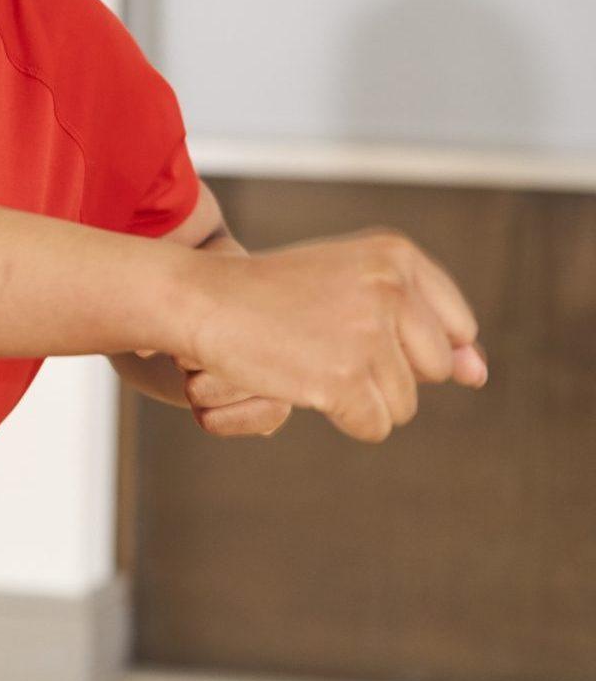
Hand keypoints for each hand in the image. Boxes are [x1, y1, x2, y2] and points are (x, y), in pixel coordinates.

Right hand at [179, 229, 488, 442]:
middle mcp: (391, 287)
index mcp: (396, 255)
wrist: (199, 300)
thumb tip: (480, 375)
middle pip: (434, 368)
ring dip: (360, 397)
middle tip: (325, 342)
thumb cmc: (273, 295)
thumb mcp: (353, 288)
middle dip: (388, 371)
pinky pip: (375, 425)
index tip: (363, 331)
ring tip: (309, 360)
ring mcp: (368, 333)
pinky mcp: (346, 378)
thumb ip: (425, 327)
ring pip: (404, 404)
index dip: (414, 344)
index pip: (457, 326)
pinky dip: (342, 417)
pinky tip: (304, 383)